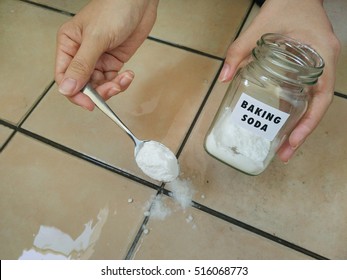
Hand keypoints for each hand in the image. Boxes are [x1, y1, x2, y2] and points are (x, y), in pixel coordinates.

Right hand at [55, 0, 158, 109]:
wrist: (139, 1)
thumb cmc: (114, 8)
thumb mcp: (96, 38)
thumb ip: (81, 65)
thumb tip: (66, 88)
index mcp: (68, 45)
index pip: (64, 77)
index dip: (75, 94)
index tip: (88, 103)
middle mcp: (81, 54)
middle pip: (83, 85)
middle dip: (98, 92)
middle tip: (112, 89)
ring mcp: (98, 59)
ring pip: (100, 85)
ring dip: (112, 87)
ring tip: (122, 80)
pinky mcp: (114, 61)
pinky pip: (114, 80)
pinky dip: (122, 82)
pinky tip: (128, 75)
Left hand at [219, 0, 339, 161]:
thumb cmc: (287, 3)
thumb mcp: (260, 27)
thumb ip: (239, 51)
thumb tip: (223, 78)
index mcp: (322, 56)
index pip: (322, 99)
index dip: (309, 124)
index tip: (293, 142)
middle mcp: (325, 65)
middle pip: (317, 107)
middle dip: (302, 133)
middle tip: (284, 154)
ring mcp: (320, 66)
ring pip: (312, 103)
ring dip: (298, 125)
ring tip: (282, 144)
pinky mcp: (310, 66)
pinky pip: (306, 92)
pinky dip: (295, 108)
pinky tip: (279, 120)